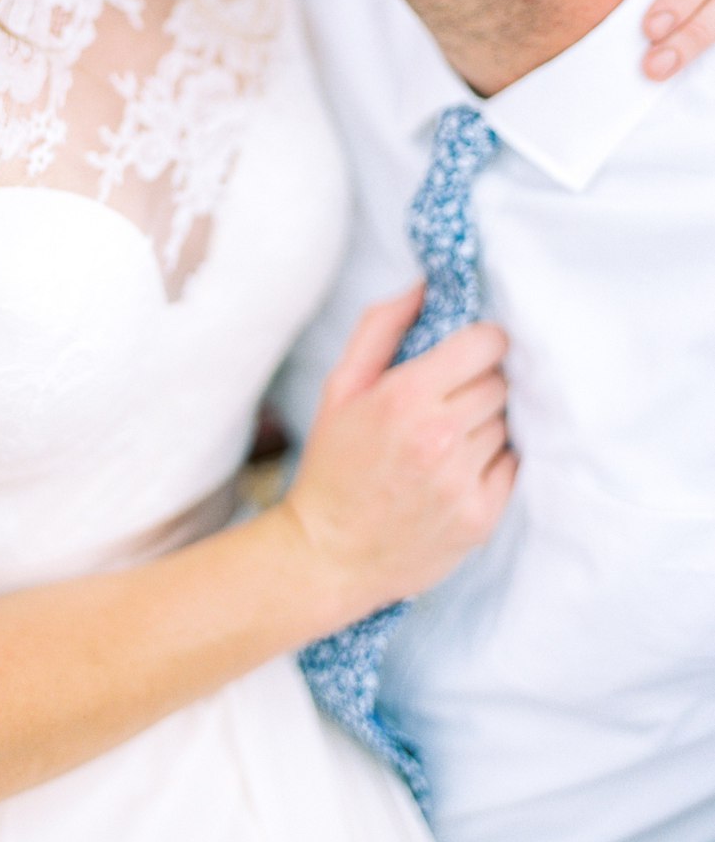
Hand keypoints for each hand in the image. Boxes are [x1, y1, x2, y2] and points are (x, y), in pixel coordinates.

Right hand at [279, 286, 514, 635]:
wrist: (328, 555)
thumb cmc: (333, 466)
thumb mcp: (340, 388)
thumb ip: (381, 328)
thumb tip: (426, 286)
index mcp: (404, 398)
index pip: (485, 344)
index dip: (480, 344)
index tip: (468, 353)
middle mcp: (439, 437)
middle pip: (499, 383)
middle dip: (477, 385)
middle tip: (446, 404)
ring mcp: (463, 480)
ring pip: (506, 423)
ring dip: (484, 425)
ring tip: (446, 443)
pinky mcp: (481, 516)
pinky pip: (512, 465)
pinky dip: (492, 463)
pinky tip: (457, 472)